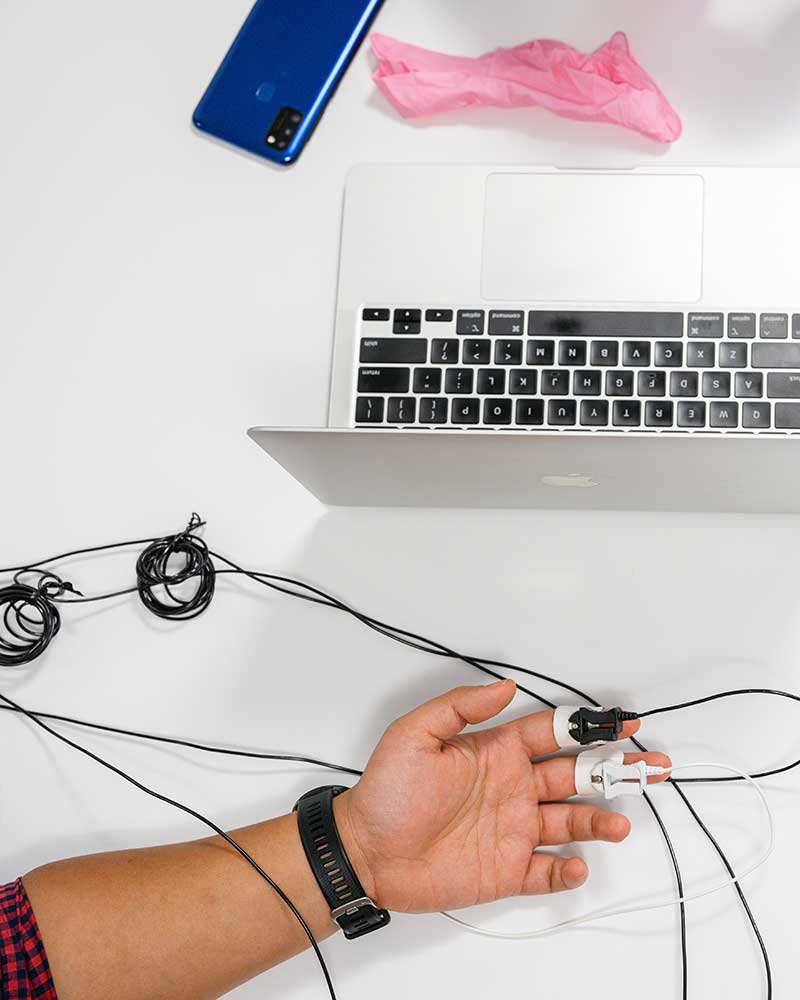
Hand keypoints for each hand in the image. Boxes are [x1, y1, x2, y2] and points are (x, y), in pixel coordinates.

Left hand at [334, 680, 669, 913]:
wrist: (365, 850)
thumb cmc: (387, 791)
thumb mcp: (415, 735)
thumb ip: (462, 708)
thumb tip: (505, 685)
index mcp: (496, 753)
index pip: (551, 734)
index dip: (588, 727)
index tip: (622, 722)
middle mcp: (512, 788)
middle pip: (575, 776)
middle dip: (615, 770)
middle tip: (652, 767)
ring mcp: (512, 830)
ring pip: (570, 822)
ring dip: (599, 821)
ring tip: (619, 824)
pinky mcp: (505, 870)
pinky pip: (545, 871)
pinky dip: (566, 869)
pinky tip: (576, 863)